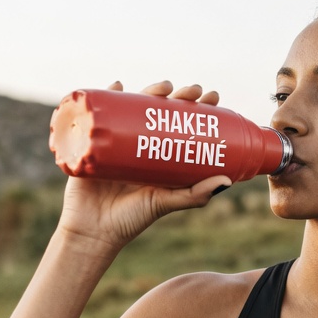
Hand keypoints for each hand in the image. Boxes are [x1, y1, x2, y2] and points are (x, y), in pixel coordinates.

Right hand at [55, 81, 231, 252]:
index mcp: (158, 155)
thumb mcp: (164, 203)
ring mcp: (115, 140)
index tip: (211, 96)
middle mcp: (138, 144)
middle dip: (178, 95)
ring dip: (148, 90)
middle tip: (192, 91)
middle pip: (159, 110)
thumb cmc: (129, 220)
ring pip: (133, 107)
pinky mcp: (91, 141)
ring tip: (162, 87)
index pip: (180, 124)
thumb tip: (227, 180)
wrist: (91, 232)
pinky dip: (106, 95)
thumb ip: (193, 195)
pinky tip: (116, 85)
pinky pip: (97, 114)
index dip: (196, 107)